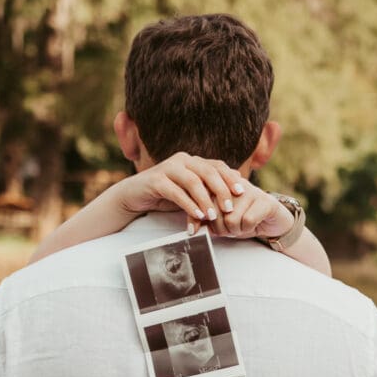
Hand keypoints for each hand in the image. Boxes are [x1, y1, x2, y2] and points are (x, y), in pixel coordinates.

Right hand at [114, 152, 292, 239]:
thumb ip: (209, 189)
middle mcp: (182, 160)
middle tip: (230, 207)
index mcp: (193, 161)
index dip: (230, 178)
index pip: (217, 165)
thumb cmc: (165, 195)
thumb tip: (237, 186)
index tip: (242, 192)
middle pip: (208, 171)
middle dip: (221, 190)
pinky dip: (189, 205)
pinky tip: (197, 216)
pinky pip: (176, 192)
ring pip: (193, 182)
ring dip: (205, 200)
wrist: (134, 197)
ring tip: (214, 216)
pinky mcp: (156, 180)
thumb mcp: (191, 192)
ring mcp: (168, 168)